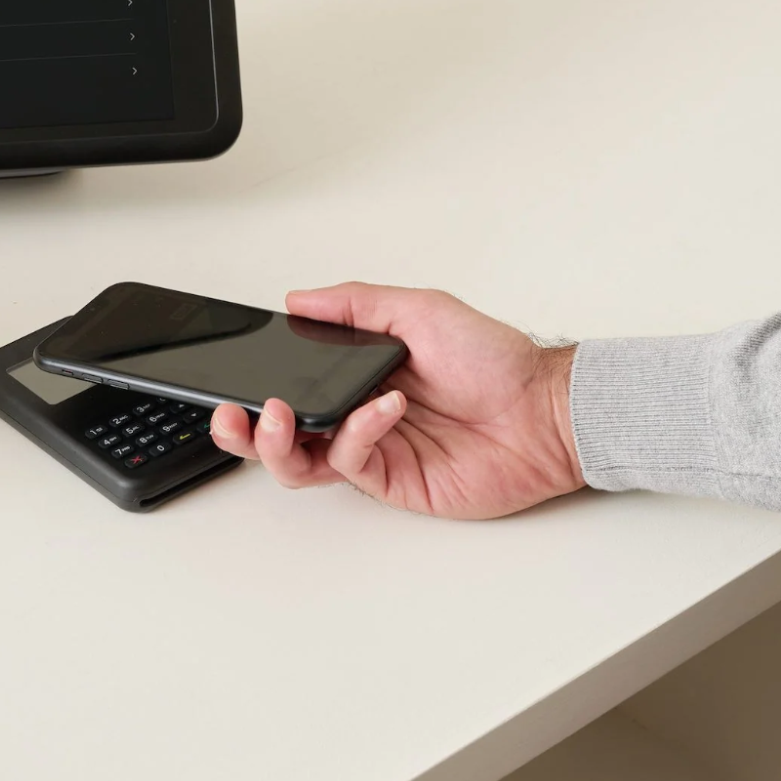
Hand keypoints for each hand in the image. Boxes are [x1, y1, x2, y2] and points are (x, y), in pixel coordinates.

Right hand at [209, 283, 583, 518]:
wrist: (545, 410)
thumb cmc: (497, 361)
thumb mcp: (420, 309)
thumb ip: (354, 305)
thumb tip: (299, 299)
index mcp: (357, 375)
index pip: (291, 384)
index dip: (258, 384)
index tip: (235, 374)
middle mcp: (358, 416)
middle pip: (282, 434)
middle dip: (246, 429)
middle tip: (234, 414)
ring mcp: (375, 452)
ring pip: (302, 463)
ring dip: (281, 441)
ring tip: (283, 416)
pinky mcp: (394, 481)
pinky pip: (352, 461)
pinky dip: (357, 430)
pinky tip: (382, 405)